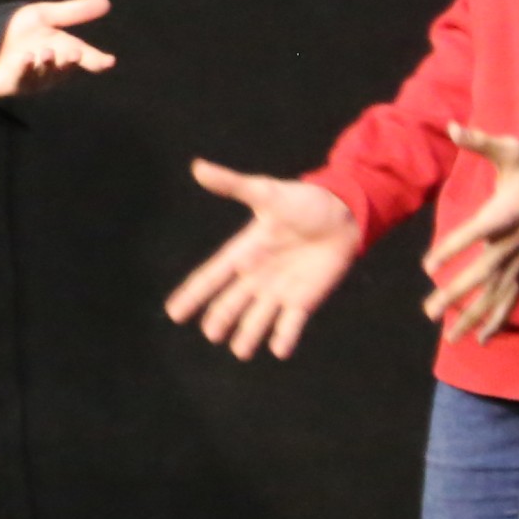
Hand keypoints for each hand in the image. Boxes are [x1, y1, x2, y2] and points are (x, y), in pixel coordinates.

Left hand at [0, 0, 117, 98]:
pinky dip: (24, 68)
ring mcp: (34, 77)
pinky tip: (26, 58)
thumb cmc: (22, 31)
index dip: (97, 60)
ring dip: (46, 64)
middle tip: (75, 53)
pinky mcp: (15, 82)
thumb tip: (107, 2)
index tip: (109, 62)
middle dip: (69, 62)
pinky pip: (21, 77)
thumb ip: (74, 12)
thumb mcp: (47, 16)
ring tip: (46, 52)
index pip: (85, 57)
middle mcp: (52, 67)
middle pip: (64, 67)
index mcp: (63, 52)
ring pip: (44, 74)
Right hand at [164, 160, 362, 361]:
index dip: (193, 295)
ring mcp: (280, 289)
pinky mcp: (304, 299)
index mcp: (244, 252)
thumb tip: (198, 167)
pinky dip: (285, 338)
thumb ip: (232, 185)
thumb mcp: (266, 193)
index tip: (174, 313)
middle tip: (211, 334)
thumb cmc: (303, 201)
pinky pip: (291, 324)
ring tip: (241, 352)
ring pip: (257, 318)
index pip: (212, 277)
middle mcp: (257, 275)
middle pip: (232, 302)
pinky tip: (279, 351)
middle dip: (221, 319)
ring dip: (248, 335)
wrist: (344, 214)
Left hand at [421, 123, 518, 342]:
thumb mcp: (510, 149)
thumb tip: (451, 126)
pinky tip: (482, 339)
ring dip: (473, 317)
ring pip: (495, 294)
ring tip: (451, 338)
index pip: (471, 236)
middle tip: (428, 313)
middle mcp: (511, 243)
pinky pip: (512, 298)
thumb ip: (479, 141)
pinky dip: (498, 319)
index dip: (449, 251)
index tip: (428, 267)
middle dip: (454, 296)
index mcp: (502, 215)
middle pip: (479, 275)